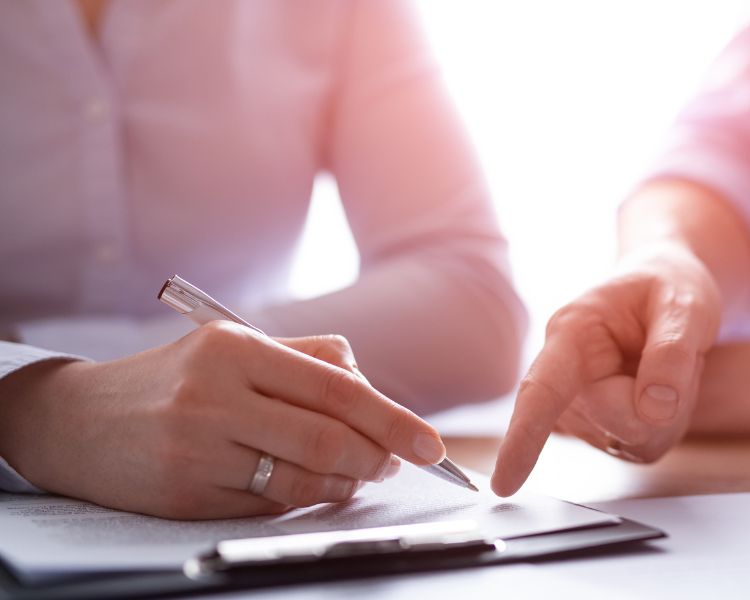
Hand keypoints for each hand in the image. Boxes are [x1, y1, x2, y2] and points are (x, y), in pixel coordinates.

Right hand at [0, 322, 446, 518]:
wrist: (77, 420)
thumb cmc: (173, 380)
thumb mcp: (232, 348)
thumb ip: (305, 359)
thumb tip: (372, 390)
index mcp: (235, 349)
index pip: (337, 388)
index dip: (393, 419)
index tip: (429, 444)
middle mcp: (215, 395)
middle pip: (329, 437)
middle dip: (378, 456)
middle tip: (395, 462)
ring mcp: (198, 449)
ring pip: (304, 478)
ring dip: (345, 481)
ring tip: (355, 473)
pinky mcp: (186, 496)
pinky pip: (269, 504)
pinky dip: (302, 497)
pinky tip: (308, 485)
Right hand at [491, 242, 721, 495]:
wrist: (664, 288)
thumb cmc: (667, 286)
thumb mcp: (684, 303)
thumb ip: (671, 352)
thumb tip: (654, 410)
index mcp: (572, 333)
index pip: (541, 391)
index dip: (522, 438)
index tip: (504, 484)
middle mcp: (566, 376)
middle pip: (615, 420)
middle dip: (661, 399)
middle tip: (679, 354)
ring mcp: (582, 409)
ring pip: (633, 438)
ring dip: (668, 411)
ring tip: (665, 364)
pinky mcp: (602, 430)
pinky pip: (644, 447)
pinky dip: (667, 422)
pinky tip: (659, 387)